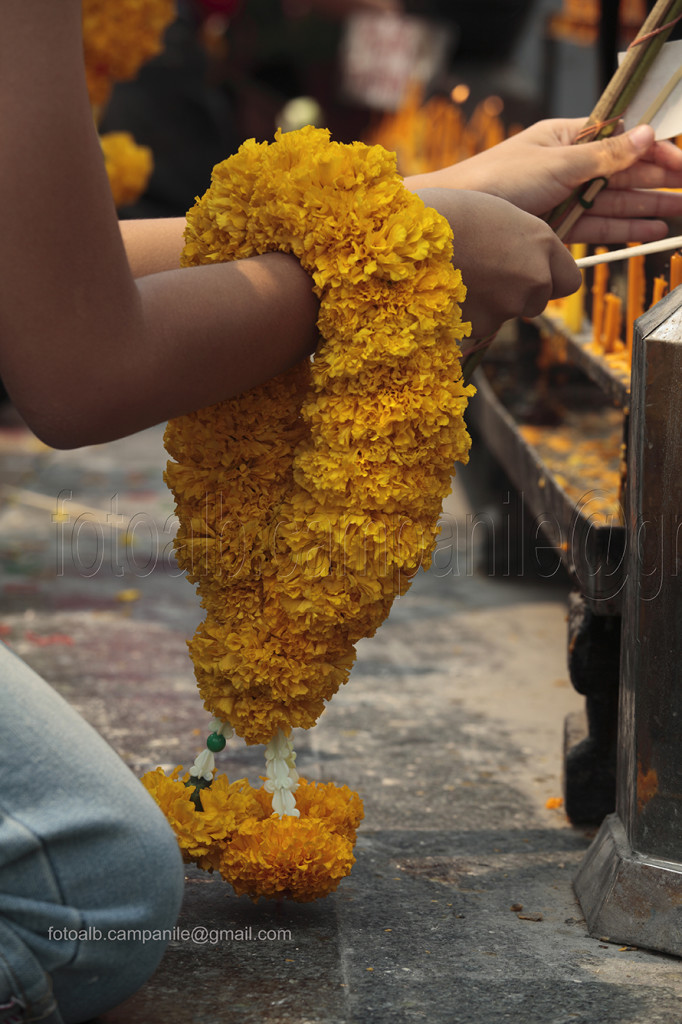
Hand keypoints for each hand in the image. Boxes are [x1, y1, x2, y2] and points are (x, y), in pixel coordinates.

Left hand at [407, 120, 681, 243]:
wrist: (460, 221)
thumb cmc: (498, 181)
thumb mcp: (557, 164)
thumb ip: (604, 157)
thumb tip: (646, 135)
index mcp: (567, 138)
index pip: (621, 142)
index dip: (653, 152)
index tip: (680, 165)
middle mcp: (568, 167)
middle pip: (623, 174)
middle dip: (658, 182)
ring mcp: (563, 198)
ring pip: (615, 202)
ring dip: (648, 208)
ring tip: (679, 215)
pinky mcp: (556, 227)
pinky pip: (598, 225)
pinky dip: (624, 229)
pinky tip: (649, 231)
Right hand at [416, 188, 581, 339]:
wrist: (407, 237)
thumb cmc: (449, 214)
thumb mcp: (500, 217)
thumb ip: (524, 244)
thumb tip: (533, 268)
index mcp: (542, 243)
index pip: (568, 280)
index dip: (550, 276)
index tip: (531, 269)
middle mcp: (533, 278)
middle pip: (538, 299)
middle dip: (520, 289)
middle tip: (486, 268)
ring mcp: (508, 306)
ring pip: (509, 311)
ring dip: (494, 300)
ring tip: (462, 273)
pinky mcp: (481, 326)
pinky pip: (482, 322)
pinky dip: (470, 312)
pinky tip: (448, 289)